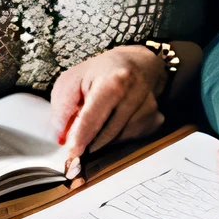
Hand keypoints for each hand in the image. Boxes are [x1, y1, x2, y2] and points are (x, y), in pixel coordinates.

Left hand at [50, 45, 167, 176]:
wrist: (138, 63)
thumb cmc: (102, 72)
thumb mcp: (73, 79)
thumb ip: (63, 107)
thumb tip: (62, 137)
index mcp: (114, 79)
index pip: (94, 115)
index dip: (81, 137)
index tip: (72, 155)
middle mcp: (136, 91)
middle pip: (107, 133)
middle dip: (90, 141)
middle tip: (78, 143)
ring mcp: (150, 105)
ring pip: (120, 139)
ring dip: (105, 138)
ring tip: (101, 120)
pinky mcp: (156, 118)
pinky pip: (132, 139)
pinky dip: (120, 136)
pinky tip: (117, 121)